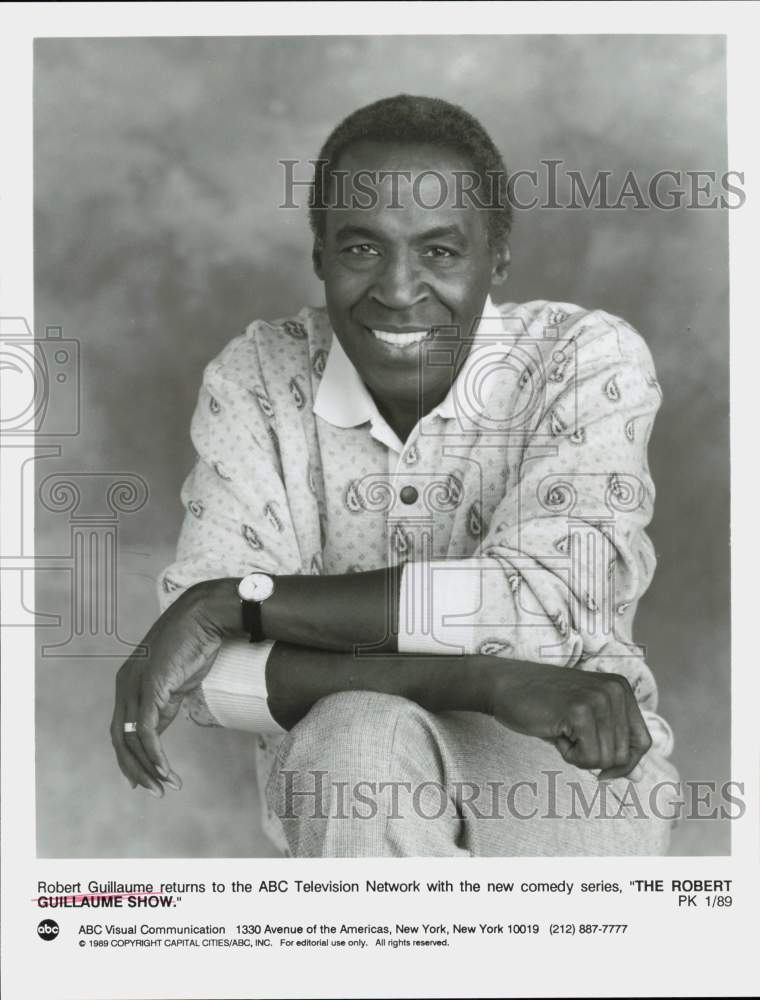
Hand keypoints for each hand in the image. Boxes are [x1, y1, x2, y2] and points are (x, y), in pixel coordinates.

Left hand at [110, 583, 228, 796]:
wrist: (206, 617)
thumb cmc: (195, 644)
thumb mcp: (176, 681)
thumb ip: (164, 705)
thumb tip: (158, 731)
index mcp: (128, 682)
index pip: (122, 729)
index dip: (130, 757)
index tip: (145, 779)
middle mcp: (125, 685)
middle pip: (120, 739)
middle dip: (135, 769)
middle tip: (154, 791)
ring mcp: (135, 686)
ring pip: (132, 739)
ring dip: (148, 768)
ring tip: (165, 787)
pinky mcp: (151, 688)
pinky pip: (148, 731)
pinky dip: (155, 755)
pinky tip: (166, 771)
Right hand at [488, 661, 651, 780]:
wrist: (504, 684)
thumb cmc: (543, 704)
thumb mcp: (585, 722)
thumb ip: (614, 744)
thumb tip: (640, 777)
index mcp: (621, 689)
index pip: (643, 742)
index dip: (624, 764)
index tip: (600, 767)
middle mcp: (616, 691)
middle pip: (624, 756)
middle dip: (595, 758)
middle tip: (569, 736)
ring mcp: (599, 699)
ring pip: (606, 760)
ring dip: (580, 756)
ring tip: (561, 730)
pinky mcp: (579, 711)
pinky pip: (588, 758)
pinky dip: (569, 755)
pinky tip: (555, 732)